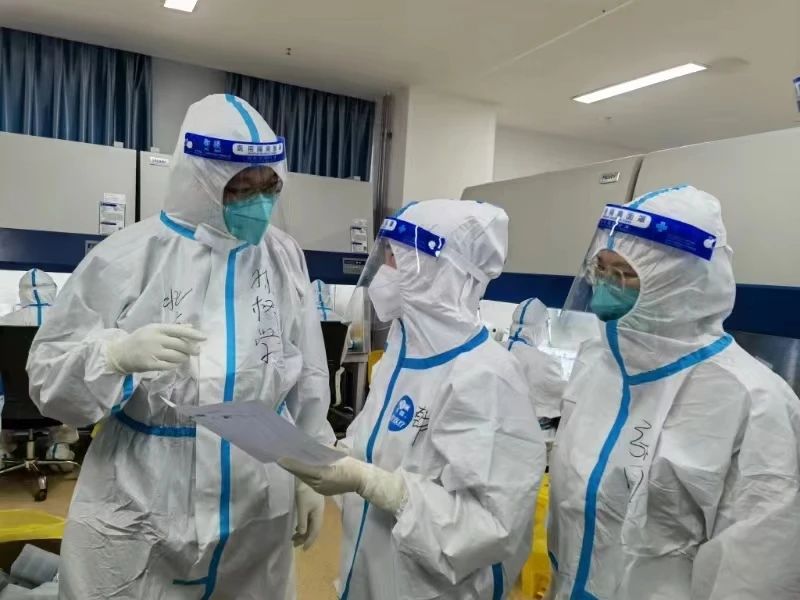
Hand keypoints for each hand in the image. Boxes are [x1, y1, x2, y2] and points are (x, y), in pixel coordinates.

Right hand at [105, 324, 205, 373]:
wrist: (120, 354)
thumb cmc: (140, 339)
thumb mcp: (154, 330)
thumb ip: (172, 329)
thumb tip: (191, 327)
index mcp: (157, 328)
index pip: (179, 330)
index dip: (193, 334)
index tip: (204, 337)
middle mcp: (155, 339)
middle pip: (180, 345)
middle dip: (192, 349)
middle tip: (197, 351)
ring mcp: (153, 352)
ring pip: (177, 356)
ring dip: (184, 357)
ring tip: (184, 357)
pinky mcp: (150, 364)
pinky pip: (170, 366)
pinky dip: (176, 365)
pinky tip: (175, 363)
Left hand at [279, 457, 407, 513]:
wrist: (362, 480)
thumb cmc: (351, 465)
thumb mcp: (336, 455)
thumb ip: (322, 451)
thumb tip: (310, 446)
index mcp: (322, 475)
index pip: (302, 469)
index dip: (291, 463)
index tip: (280, 458)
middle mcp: (319, 484)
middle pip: (301, 475)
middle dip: (291, 466)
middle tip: (282, 457)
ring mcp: (320, 489)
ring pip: (305, 479)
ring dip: (297, 471)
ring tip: (289, 462)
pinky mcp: (323, 492)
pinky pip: (310, 482)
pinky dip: (305, 475)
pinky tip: (302, 469)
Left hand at [293, 480, 324, 549]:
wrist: (308, 476)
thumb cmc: (305, 492)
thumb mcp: (302, 507)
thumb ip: (303, 521)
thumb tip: (303, 534)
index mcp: (318, 515)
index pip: (315, 532)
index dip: (309, 541)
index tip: (303, 550)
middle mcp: (319, 513)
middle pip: (313, 529)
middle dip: (305, 538)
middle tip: (294, 544)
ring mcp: (316, 509)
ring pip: (311, 525)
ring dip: (304, 532)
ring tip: (294, 537)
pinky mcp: (313, 505)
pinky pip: (309, 519)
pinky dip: (304, 525)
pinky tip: (298, 526)